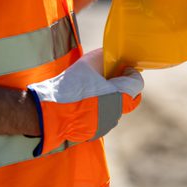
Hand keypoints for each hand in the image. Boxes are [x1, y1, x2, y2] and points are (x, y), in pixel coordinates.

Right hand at [27, 48, 142, 155]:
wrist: (50, 111)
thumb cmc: (69, 86)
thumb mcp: (87, 64)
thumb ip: (103, 57)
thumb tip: (110, 54)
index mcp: (119, 94)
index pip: (137, 83)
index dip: (131, 73)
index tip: (122, 69)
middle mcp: (117, 112)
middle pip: (128, 97)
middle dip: (121, 88)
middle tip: (108, 79)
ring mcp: (106, 124)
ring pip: (115, 109)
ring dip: (109, 100)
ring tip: (92, 92)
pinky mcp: (96, 133)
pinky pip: (102, 119)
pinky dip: (98, 111)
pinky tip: (83, 104)